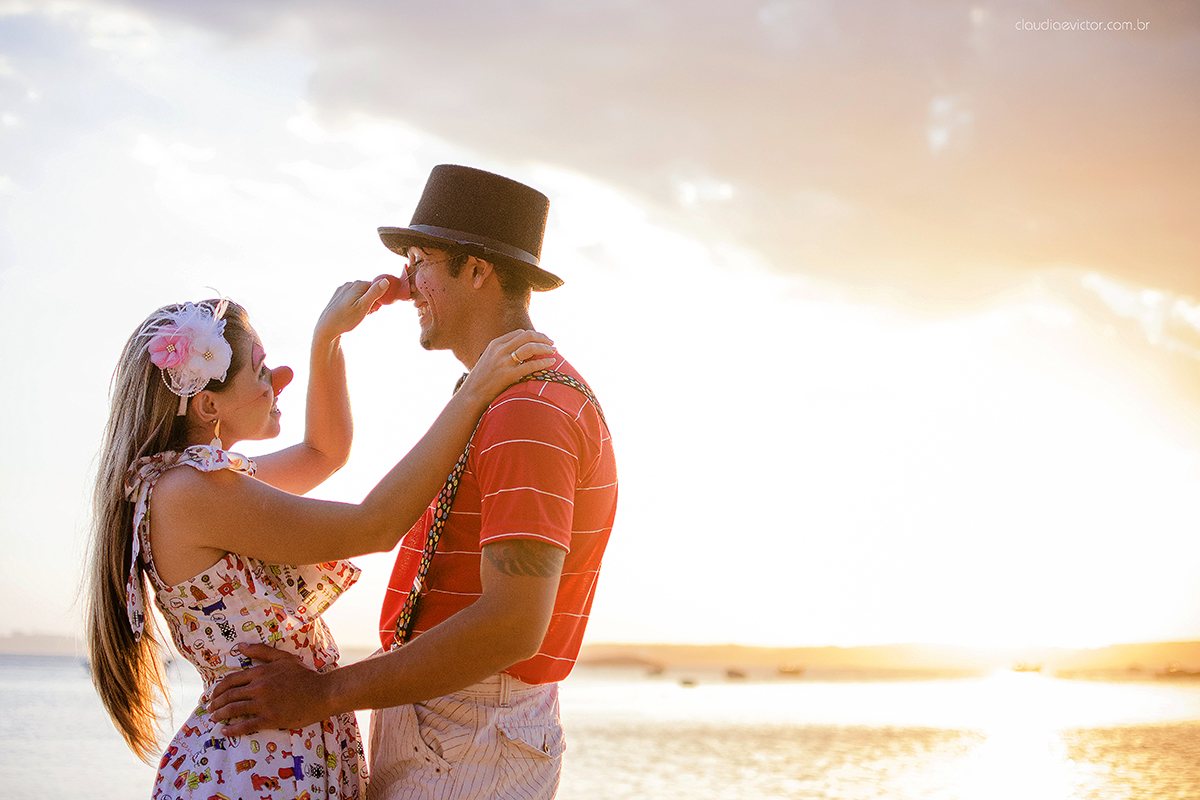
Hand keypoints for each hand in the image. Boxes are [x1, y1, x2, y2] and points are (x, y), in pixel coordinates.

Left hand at [207, 644, 331, 734]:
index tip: (211, 695)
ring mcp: (264, 704)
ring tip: (214, 718)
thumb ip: (261, 651)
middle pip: (228, 696)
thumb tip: (239, 646)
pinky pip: (245, 725)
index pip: (230, 680)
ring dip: (219, 715)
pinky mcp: (270, 719)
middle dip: (215, 703)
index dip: (217, 689)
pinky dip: (232, 729)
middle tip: (209, 709)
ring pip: (233, 709)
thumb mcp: (283, 658)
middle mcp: (259, 687)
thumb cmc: (304, 675)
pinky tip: (225, 731)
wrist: (322, 693)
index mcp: (260, 672)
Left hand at [313, 278, 390, 342]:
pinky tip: (351, 313)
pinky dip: (355, 304)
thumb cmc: (346, 318)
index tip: (374, 310)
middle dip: (371, 302)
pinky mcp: (338, 296)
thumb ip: (375, 293)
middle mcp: (350, 284)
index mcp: (358, 285)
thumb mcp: (364, 307)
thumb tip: (386, 280)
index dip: (378, 299)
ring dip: (363, 304)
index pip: (376, 287)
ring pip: (360, 294)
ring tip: (357, 315)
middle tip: (366, 314)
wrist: (326, 327)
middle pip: (368, 290)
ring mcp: (343, 289)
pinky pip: (352, 297)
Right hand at [461, 330, 556, 400]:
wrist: (471, 395)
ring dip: (545, 347)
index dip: (534, 335)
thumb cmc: (482, 380)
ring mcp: (504, 362)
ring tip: (554, 351)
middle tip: (552, 343)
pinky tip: (551, 362)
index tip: (542, 340)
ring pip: (530, 347)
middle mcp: (499, 350)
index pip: (519, 333)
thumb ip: (502, 352)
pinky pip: (531, 365)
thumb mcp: (489, 359)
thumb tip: (521, 350)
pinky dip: (544, 362)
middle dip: (542, 338)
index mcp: (495, 344)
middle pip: (527, 336)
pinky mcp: (508, 375)